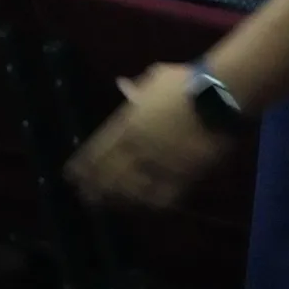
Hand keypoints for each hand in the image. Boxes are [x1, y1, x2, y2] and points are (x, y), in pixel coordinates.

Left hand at [66, 63, 232, 209]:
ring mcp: (158, 164)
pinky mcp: (181, 176)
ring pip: (131, 190)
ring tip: (108, 207)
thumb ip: (137, 89)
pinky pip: (161, 197)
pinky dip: (150, 205)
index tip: (72, 178)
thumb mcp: (155, 78)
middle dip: (95, 189)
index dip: (84, 168)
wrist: (216, 96)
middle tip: (86, 200)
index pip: (97, 152)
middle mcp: (137, 148)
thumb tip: (122, 84)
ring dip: (117, 200)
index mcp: (127, 124)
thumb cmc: (185, 82)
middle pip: (109, 175)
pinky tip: (143, 209)